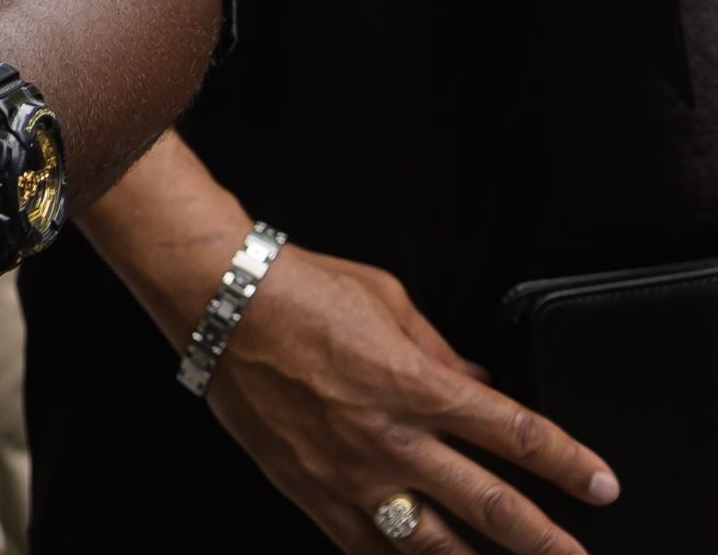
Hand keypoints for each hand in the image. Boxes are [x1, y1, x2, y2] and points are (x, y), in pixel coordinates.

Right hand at [201, 245, 617, 554]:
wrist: (215, 297)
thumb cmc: (298, 287)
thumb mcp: (387, 299)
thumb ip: (438, 350)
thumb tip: (476, 382)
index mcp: (417, 385)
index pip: (517, 434)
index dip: (569, 463)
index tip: (600, 484)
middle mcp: (391, 438)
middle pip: (488, 505)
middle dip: (544, 539)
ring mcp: (348, 472)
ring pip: (429, 544)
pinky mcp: (308, 489)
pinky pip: (362, 545)